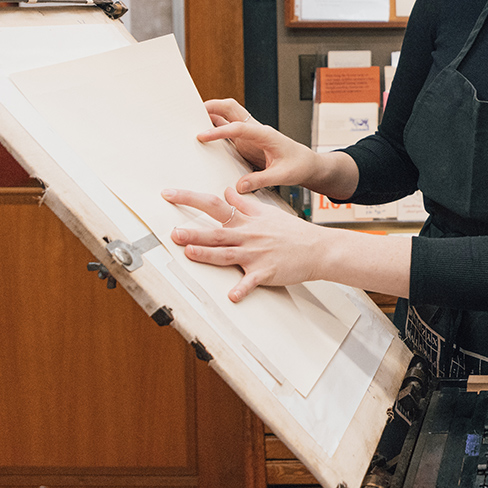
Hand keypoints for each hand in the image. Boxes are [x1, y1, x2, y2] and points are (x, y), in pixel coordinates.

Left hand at [161, 185, 322, 301]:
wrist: (318, 248)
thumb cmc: (294, 232)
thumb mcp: (267, 212)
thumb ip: (244, 203)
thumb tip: (227, 191)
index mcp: (247, 222)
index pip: (215, 205)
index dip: (190, 199)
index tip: (169, 194)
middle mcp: (248, 236)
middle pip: (217, 233)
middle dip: (195, 233)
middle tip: (174, 232)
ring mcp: (257, 255)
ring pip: (228, 254)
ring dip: (208, 254)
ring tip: (190, 253)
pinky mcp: (266, 272)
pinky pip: (252, 282)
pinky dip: (242, 289)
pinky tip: (232, 296)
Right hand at [199, 98, 317, 192]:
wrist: (307, 163)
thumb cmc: (298, 166)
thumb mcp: (282, 176)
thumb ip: (261, 180)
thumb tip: (239, 186)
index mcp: (265, 134)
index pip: (239, 128)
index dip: (219, 131)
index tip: (202, 136)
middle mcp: (256, 129)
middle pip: (232, 108)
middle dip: (212, 106)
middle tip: (191, 111)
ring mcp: (250, 133)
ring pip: (228, 115)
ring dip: (211, 114)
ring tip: (190, 118)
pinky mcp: (247, 140)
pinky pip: (228, 128)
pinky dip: (215, 126)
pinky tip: (203, 132)